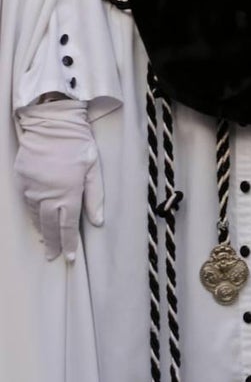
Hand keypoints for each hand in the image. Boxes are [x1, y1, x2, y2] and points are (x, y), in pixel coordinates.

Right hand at [14, 99, 103, 261]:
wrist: (51, 124)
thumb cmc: (78, 144)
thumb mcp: (94, 169)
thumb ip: (95, 197)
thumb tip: (98, 222)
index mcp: (68, 192)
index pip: (68, 225)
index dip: (69, 243)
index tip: (69, 258)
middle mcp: (47, 195)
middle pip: (49, 226)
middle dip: (53, 243)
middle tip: (54, 257)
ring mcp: (32, 189)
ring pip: (35, 217)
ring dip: (42, 231)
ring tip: (47, 243)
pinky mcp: (21, 181)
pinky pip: (27, 204)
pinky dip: (32, 216)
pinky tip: (37, 221)